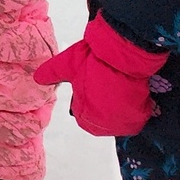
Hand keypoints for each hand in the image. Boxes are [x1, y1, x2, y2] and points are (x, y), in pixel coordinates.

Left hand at [35, 15, 166, 137]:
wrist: (123, 54)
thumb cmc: (92, 60)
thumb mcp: (66, 65)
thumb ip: (50, 74)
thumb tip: (37, 79)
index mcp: (85, 115)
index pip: (82, 118)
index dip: (84, 102)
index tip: (88, 88)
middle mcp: (105, 124)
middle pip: (100, 122)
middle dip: (99, 108)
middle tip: (102, 87)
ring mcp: (125, 122)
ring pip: (117, 121)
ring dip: (115, 110)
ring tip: (114, 90)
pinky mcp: (141, 116)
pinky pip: (133, 119)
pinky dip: (130, 110)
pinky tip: (126, 94)